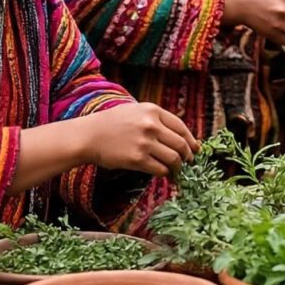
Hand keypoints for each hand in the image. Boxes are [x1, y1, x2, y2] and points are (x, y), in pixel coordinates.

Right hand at [79, 103, 198, 177]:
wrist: (88, 136)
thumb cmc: (111, 123)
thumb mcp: (135, 110)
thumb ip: (155, 119)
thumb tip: (178, 134)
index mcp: (153, 111)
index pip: (181, 127)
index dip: (191, 140)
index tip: (196, 148)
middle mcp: (151, 125)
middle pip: (180, 144)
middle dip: (187, 155)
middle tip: (188, 162)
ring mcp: (145, 142)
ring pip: (173, 158)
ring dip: (178, 167)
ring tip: (176, 170)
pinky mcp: (137, 159)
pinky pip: (160, 169)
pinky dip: (165, 173)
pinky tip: (164, 174)